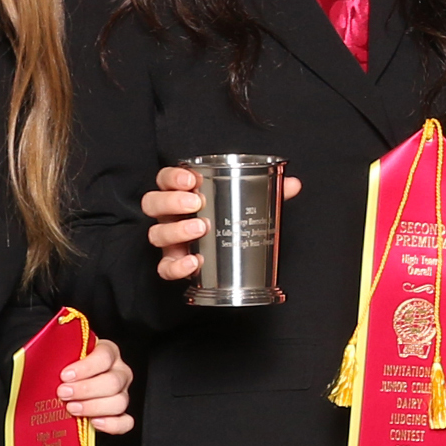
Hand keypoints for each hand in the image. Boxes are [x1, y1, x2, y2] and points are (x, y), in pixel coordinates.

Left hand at [55, 336, 135, 437]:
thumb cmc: (61, 371)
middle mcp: (118, 372)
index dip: (86, 367)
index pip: (105, 356)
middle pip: (113, 381)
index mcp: (107, 353)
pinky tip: (94, 422)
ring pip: (120, 402)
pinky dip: (112, 424)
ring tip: (71, 409)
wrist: (62, 388)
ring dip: (94, 407)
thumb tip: (40, 359)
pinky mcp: (120, 415)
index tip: (65, 375)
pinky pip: (126, 422)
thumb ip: (57, 356)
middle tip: (64, 394)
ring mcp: (121, 394)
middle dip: (86, 389)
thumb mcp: (59, 359)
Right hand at [145, 163, 300, 281]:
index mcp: (182, 195)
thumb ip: (268, 192)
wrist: (226, 259)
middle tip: (196, 203)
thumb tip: (293, 184)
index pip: (165, 179)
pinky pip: (165, 268)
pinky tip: (195, 262)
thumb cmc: (229, 221)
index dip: (172, 176)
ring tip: (201, 228)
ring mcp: (169, 241)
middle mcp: (169, 216)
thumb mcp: (246, 204)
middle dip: (172, 201)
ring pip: (156, 233)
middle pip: (152, 203)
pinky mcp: (173, 265)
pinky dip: (177, 267)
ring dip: (176, 230)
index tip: (191, 179)